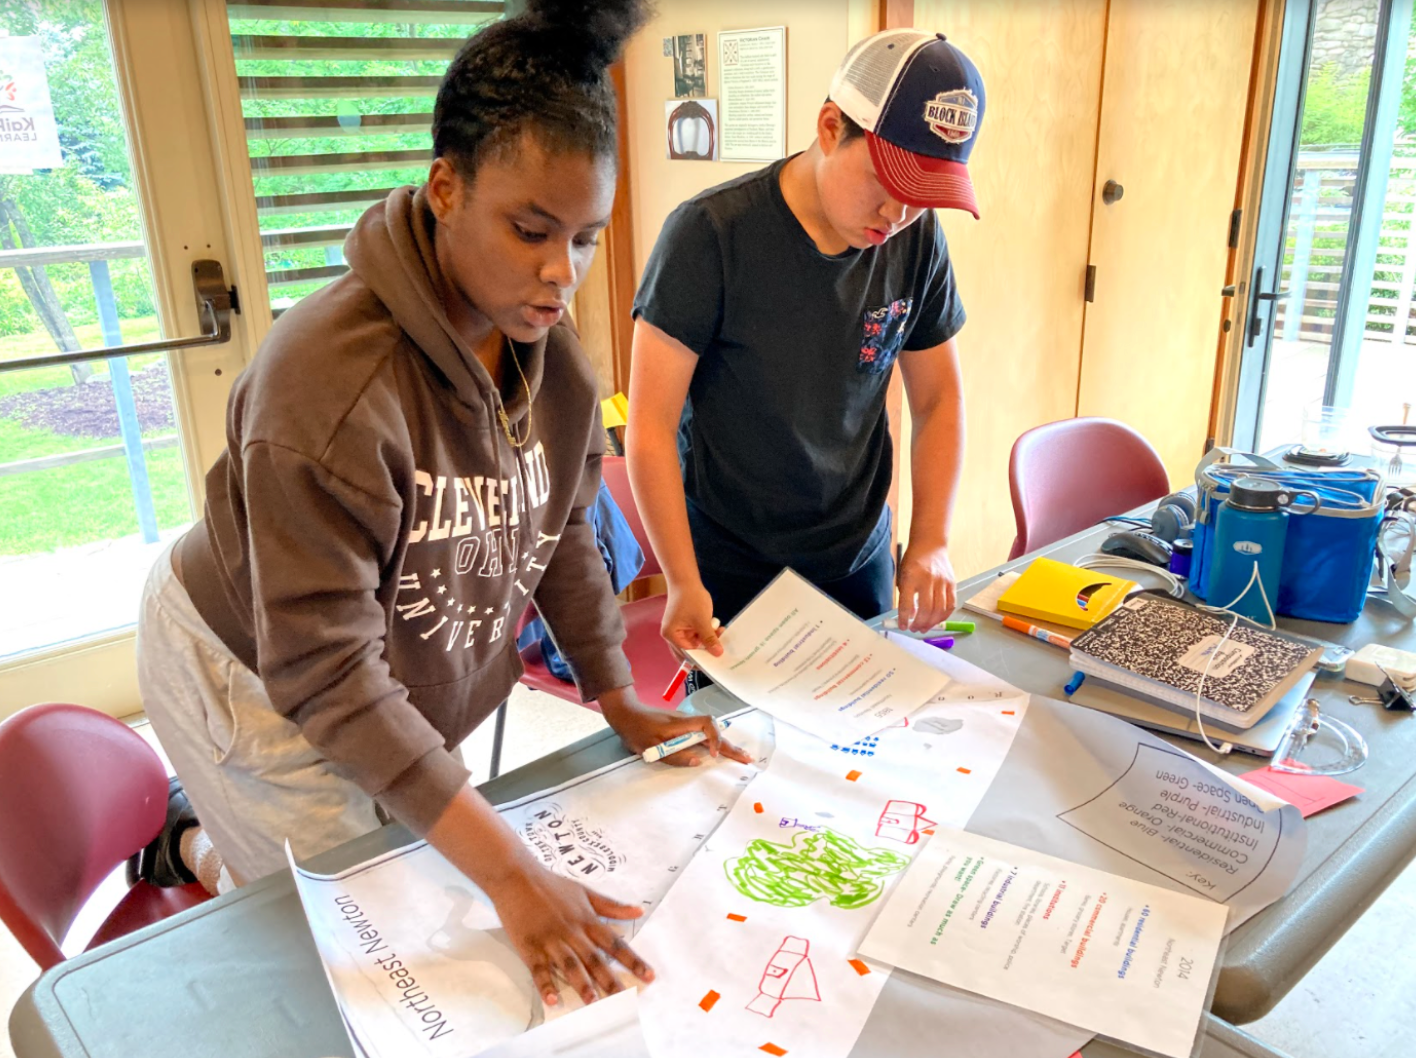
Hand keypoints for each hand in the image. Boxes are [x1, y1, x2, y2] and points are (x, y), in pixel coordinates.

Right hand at [485, 861, 652, 1007]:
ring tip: (593, 1002)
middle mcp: (572, 932)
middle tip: (625, 999)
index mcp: (586, 920)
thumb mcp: (585, 892)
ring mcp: (551, 941)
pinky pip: (539, 969)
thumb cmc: (552, 885)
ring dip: (581, 984)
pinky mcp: (530, 947)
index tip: (649, 975)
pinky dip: (545, 984)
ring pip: (569, 965)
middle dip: (610, 980)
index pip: (614, 943)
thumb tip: (639, 910)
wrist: (517, 877)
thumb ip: (611, 906)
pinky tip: (552, 999)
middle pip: (594, 959)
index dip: (632, 960)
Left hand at [599, 687, 751, 765]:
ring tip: (741, 756)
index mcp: (681, 724)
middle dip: (730, 745)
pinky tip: (722, 751)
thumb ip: (675, 756)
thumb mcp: (650, 747)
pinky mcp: (682, 729)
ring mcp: (686, 725)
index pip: (708, 725)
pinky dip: (716, 744)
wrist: (625, 714)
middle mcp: (687, 722)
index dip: (715, 739)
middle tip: (747, 759)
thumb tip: (698, 762)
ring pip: (711, 734)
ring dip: (726, 745)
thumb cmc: (636, 730)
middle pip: (715, 731)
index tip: (713, 756)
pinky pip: (704, 736)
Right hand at [661, 580, 722, 659]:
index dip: (702, 658)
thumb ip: (709, 638)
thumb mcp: (702, 621)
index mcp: (671, 635)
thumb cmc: (690, 599)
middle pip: (690, 650)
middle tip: (721, 648)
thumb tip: (717, 654)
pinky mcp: (686, 625)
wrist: (686, 580)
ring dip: (708, 639)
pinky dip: (706, 632)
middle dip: (706, 649)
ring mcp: (679, 630)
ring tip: (720, 632)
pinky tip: (716, 627)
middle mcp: (672, 635)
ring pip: (696, 643)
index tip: (716, 660)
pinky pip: (697, 634)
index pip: (687, 654)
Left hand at [896, 541, 956, 631]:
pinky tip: (937, 619)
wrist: (930, 545)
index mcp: (911, 577)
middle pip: (925, 609)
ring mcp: (942, 582)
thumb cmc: (913, 562)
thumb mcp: (904, 576)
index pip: (907, 604)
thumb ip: (906, 596)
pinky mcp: (952, 583)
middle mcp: (927, 580)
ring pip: (939, 610)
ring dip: (931, 623)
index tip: (903, 627)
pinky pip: (950, 605)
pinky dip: (944, 616)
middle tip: (915, 629)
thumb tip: (911, 617)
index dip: (904, 619)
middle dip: (919, 624)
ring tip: (924, 628)